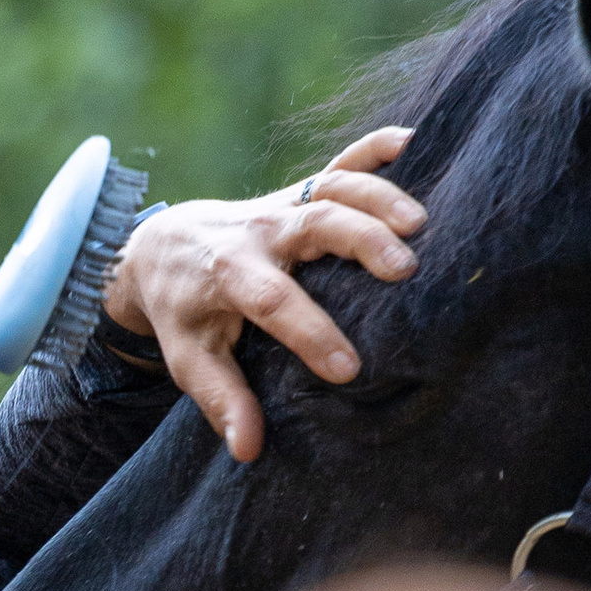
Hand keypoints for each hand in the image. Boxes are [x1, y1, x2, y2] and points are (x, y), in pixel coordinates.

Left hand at [106, 128, 421, 461]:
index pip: (271, 300)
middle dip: (358, 241)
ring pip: (331, 188)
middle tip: (406, 268)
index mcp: (227, 274)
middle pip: (310, 224)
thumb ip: (220, 399)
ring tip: (424, 222)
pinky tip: (416, 141)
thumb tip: (247, 449)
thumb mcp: (188, 358)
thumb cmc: (184, 310)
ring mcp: (282, 205)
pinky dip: (376, 148)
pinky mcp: (301, 190)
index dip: (310, 334)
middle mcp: (258, 232)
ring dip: (378, 196)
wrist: (165, 244)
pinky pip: (340, 160)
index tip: (349, 370)